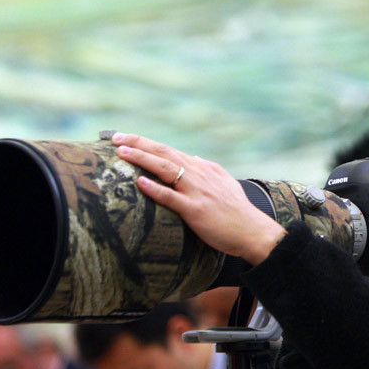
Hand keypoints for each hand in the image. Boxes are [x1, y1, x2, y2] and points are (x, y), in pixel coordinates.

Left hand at [112, 133, 285, 264]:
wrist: (252, 231)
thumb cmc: (238, 211)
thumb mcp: (225, 182)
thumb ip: (208, 168)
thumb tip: (192, 158)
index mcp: (201, 169)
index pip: (168, 150)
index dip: (146, 142)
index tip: (125, 137)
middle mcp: (197, 175)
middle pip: (163, 154)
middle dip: (138, 144)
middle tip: (115, 138)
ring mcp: (196, 191)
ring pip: (165, 169)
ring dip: (142, 159)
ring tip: (122, 153)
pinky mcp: (195, 210)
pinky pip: (172, 197)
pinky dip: (155, 188)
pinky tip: (141, 182)